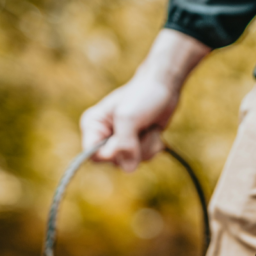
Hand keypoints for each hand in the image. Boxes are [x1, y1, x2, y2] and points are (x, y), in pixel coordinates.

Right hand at [80, 30, 209, 170]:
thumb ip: (124, 143)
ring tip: (147, 126)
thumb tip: (128, 168)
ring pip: (132, 162)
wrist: (164, 86)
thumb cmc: (142, 96)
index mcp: (92, 126)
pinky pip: (144, 159)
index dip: (109, 155)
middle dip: (133, 149)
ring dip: (146, 146)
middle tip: (139, 128)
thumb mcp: (128, 117)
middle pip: (114, 162)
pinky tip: (153, 130)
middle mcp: (104, 136)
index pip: (93, 156)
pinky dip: (153, 146)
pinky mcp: (137, 145)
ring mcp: (121, 142)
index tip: (123, 142)